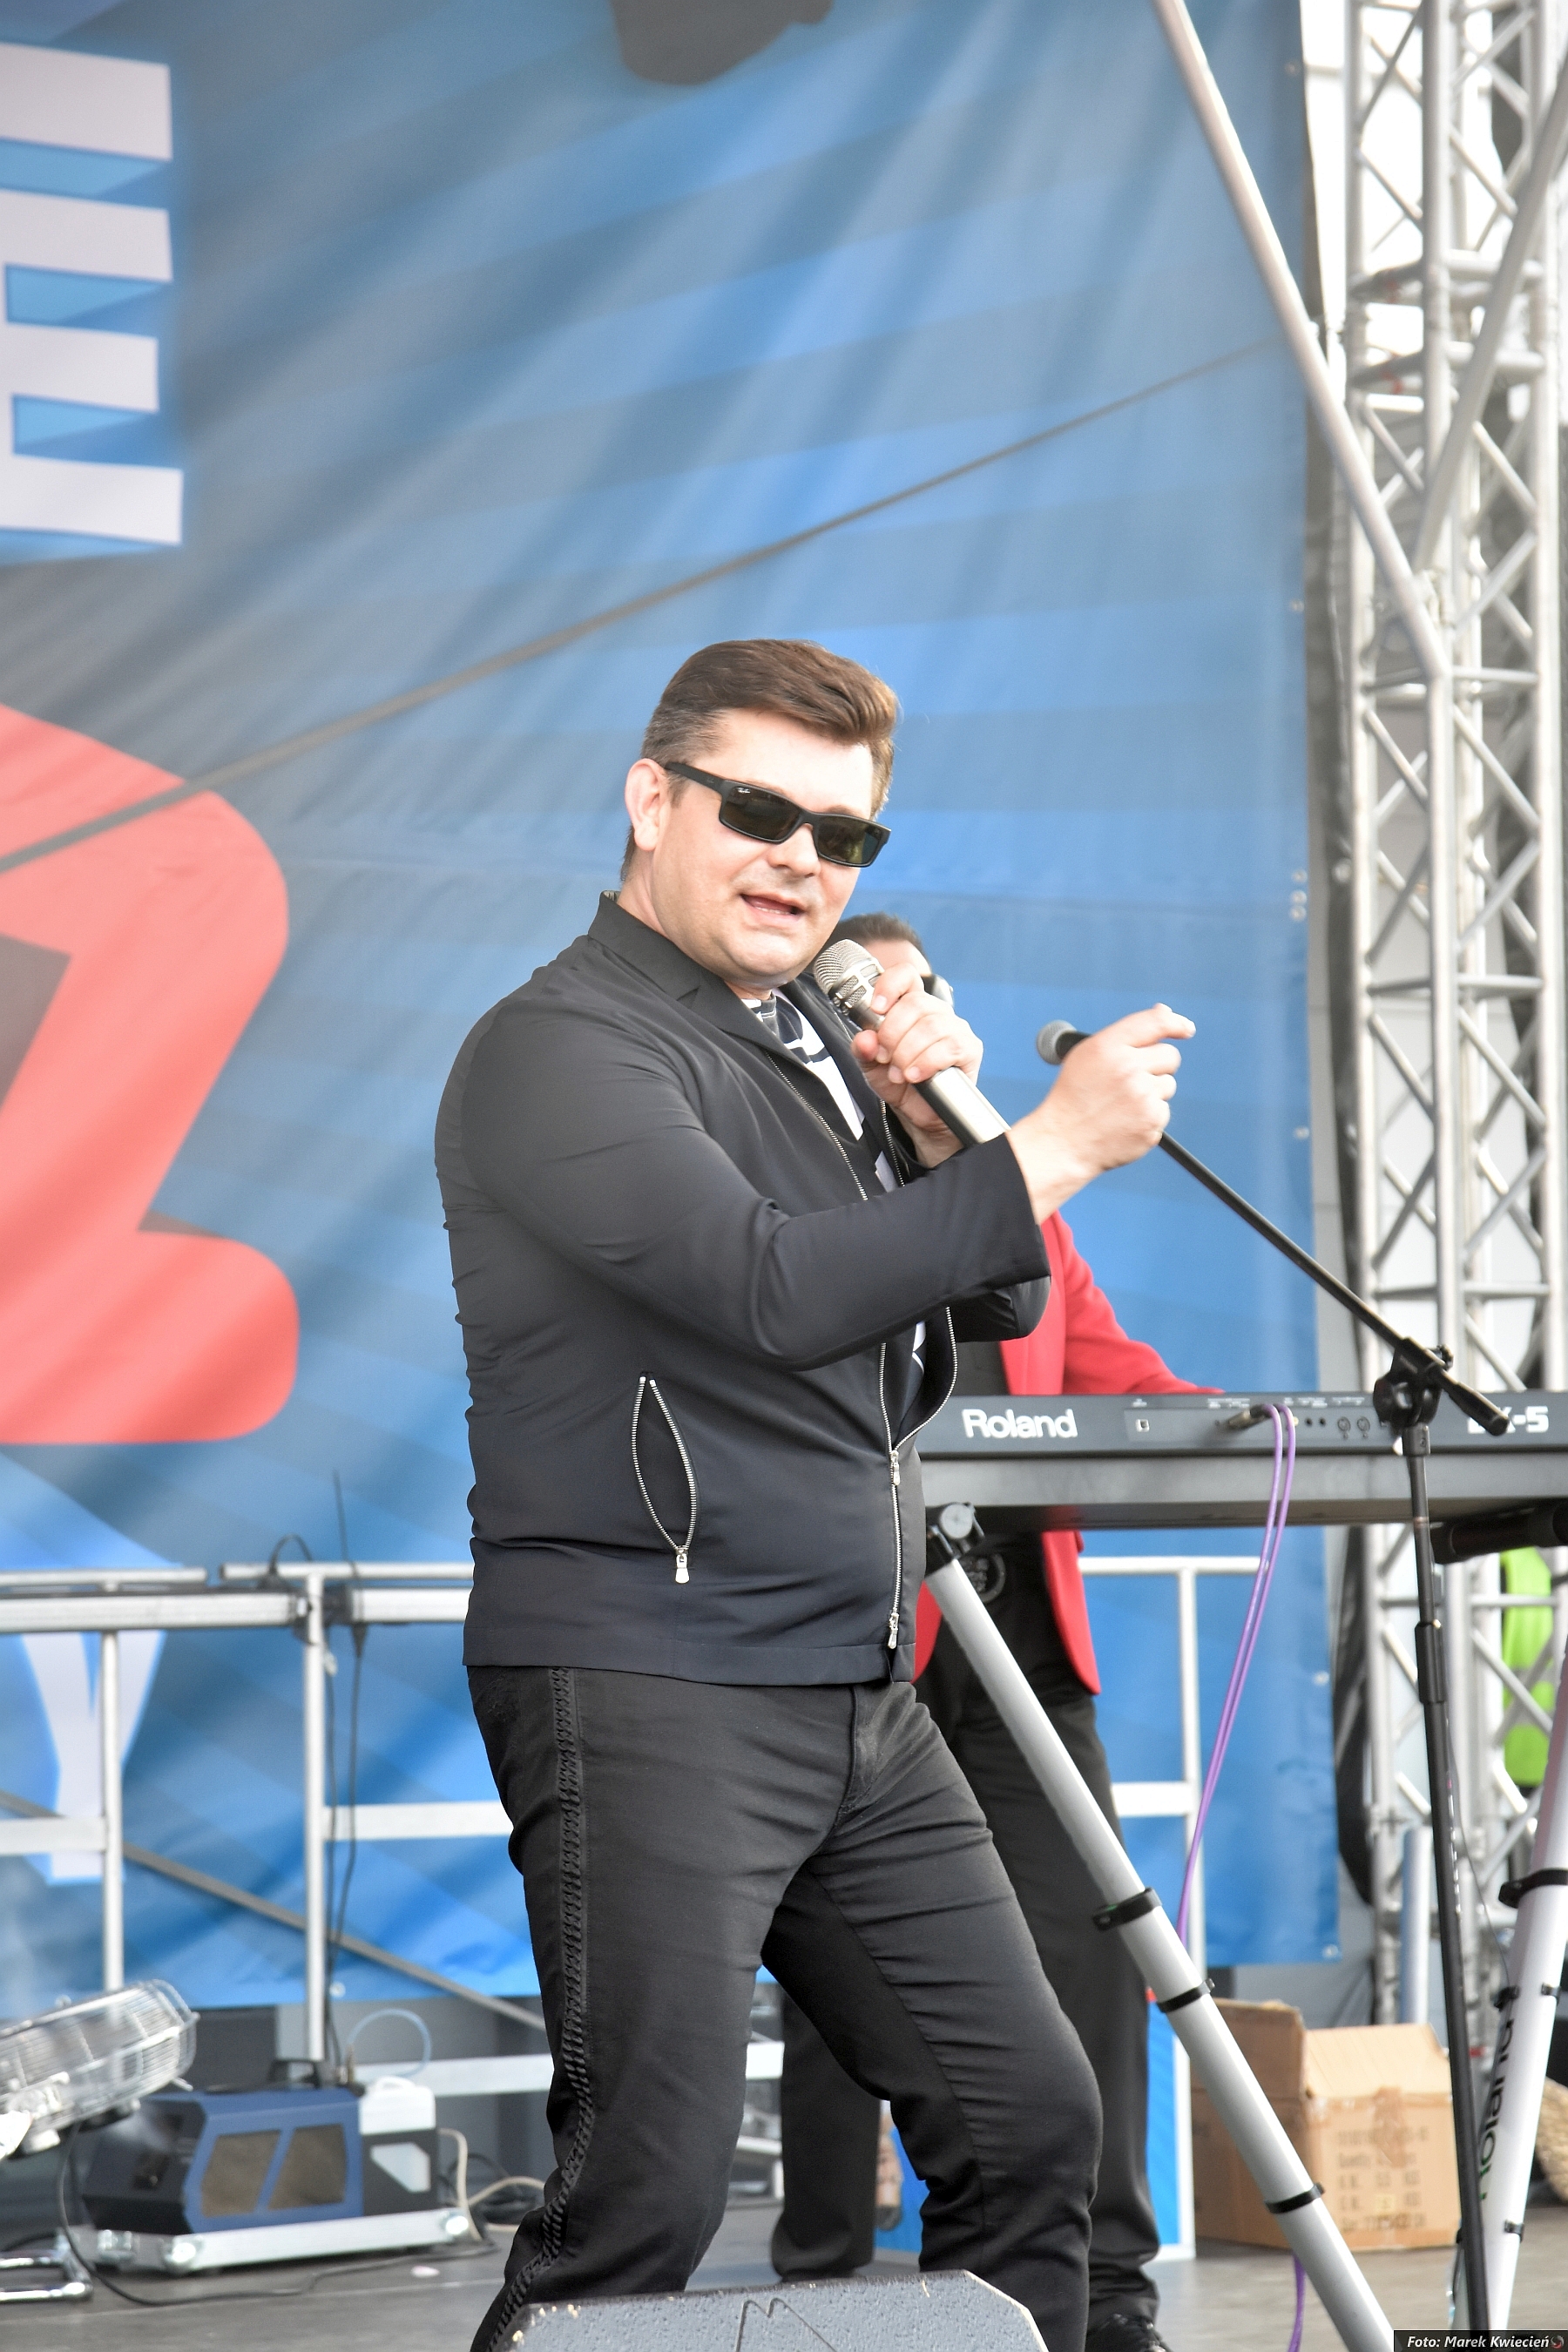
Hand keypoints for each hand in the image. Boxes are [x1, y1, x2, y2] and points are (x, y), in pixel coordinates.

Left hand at [849, 964, 983, 1164]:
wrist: (921, 1115)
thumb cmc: (900, 1084)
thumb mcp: (872, 1067)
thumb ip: (864, 1050)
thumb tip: (865, 1038)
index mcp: (911, 1007)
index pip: (907, 976)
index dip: (890, 984)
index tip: (877, 1007)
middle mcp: (936, 1012)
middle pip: (915, 1003)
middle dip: (893, 1034)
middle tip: (885, 1058)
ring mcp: (955, 1029)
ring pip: (931, 1026)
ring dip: (908, 1052)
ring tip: (899, 1073)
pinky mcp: (969, 1049)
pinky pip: (949, 1047)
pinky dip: (926, 1063)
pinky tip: (915, 1076)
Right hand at [1007, 1006, 1193, 1219]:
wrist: (1065, 1142)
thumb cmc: (1076, 1096)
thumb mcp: (1089, 1055)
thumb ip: (1128, 1034)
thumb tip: (1164, 1011)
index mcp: (1108, 1047)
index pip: (1155, 1023)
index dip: (1175, 1022)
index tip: (1185, 1029)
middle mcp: (1127, 1068)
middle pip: (1170, 1056)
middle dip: (1158, 1065)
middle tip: (1135, 1079)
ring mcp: (1142, 1097)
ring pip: (1167, 1085)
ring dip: (1152, 1093)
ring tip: (1122, 1105)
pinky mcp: (1152, 1121)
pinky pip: (1163, 1111)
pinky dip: (1148, 1117)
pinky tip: (1125, 1121)